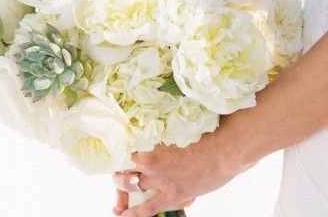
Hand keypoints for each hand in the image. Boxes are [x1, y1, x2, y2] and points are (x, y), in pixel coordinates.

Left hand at [112, 131, 244, 216]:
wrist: (222, 149)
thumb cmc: (202, 135)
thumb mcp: (176, 130)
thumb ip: (160, 135)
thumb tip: (151, 134)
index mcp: (150, 142)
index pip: (125, 147)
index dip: (117, 150)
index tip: (115, 149)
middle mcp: (150, 161)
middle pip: (124, 166)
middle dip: (117, 168)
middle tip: (116, 168)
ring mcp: (160, 179)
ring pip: (130, 185)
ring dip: (120, 186)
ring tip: (117, 183)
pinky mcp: (172, 194)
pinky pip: (147, 208)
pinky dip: (134, 213)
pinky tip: (123, 214)